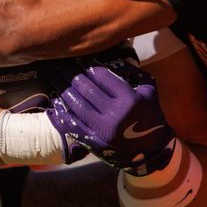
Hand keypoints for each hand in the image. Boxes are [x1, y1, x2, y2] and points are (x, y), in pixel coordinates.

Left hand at [46, 59, 175, 175]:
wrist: (151, 150)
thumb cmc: (150, 115)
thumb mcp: (149, 90)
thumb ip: (133, 71)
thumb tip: (111, 57)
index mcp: (129, 99)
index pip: (101, 76)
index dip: (87, 65)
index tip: (80, 59)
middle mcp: (114, 114)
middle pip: (85, 87)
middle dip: (70, 72)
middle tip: (61, 63)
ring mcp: (101, 129)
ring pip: (75, 103)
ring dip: (62, 87)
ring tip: (55, 76)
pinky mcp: (93, 141)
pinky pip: (72, 123)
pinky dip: (62, 110)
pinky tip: (55, 99)